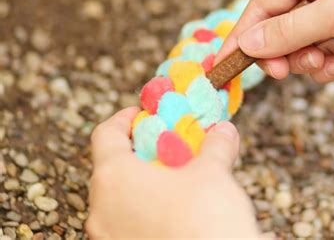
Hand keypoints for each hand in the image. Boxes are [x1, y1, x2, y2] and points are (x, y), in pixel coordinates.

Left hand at [87, 107, 259, 238]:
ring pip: (118, 198)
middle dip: (140, 150)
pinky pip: (126, 222)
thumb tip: (224, 131)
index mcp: (114, 178)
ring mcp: (107, 238)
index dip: (124, 118)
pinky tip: (175, 208)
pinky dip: (145, 208)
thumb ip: (216, 145)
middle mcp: (101, 209)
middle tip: (167, 144)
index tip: (143, 114)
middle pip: (111, 166)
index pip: (104, 134)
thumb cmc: (205, 221)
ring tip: (176, 177)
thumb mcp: (214, 173)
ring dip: (144, 181)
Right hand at [217, 0, 333, 82]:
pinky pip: (322, 56)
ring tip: (324, 64)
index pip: (263, 4)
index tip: (223, 64)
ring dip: (303, 61)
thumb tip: (248, 43)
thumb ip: (290, 30)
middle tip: (283, 72)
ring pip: (298, 45)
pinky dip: (324, 67)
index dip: (242, 34)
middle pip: (277, 28)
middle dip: (277, 52)